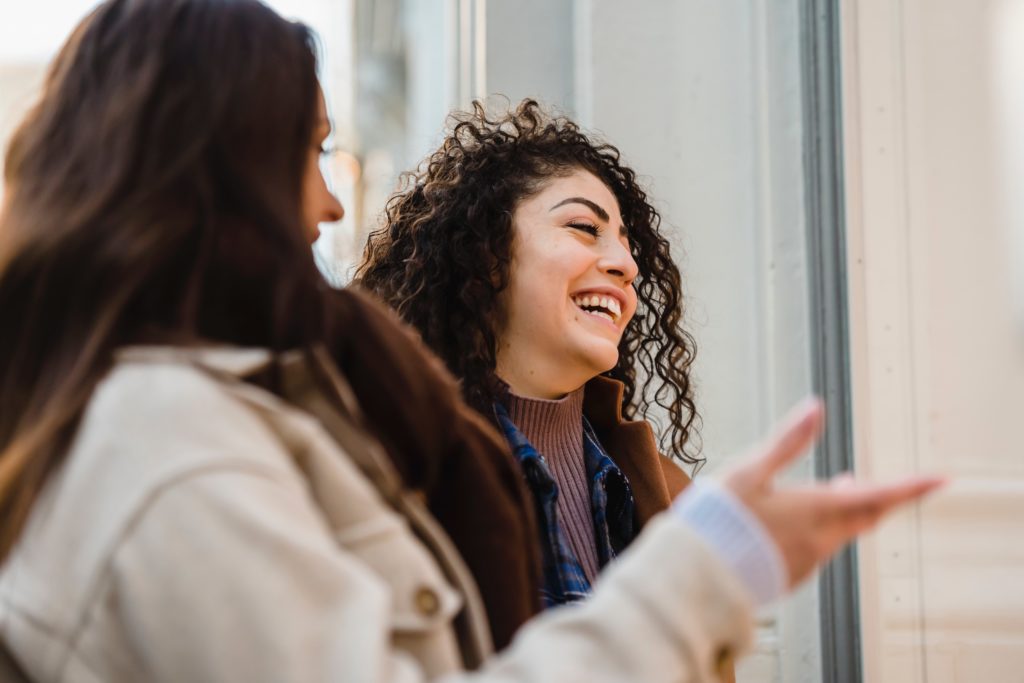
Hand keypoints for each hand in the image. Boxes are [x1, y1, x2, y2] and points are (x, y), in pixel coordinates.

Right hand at [722, 398, 944, 587]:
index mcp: (816, 509)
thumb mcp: (749, 470)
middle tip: (866, 481)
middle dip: (873, 497)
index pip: (879, 496)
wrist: (697, 574)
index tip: (941, 479)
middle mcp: (821, 539)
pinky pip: (817, 550)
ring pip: (840, 533)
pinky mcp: (794, 576)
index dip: (912, 487)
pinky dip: (817, 532)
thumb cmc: (719, 518)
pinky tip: (791, 525)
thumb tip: (816, 406)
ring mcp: (809, 562)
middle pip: (865, 515)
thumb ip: (787, 441)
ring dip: (839, 512)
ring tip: (824, 493)